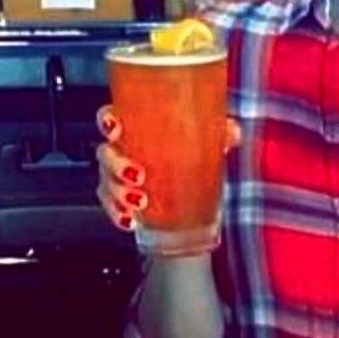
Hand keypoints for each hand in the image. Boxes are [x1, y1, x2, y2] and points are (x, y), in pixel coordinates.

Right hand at [95, 106, 241, 232]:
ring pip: (107, 182)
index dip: (107, 121)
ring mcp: (120, 176)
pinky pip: (112, 206)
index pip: (110, 117)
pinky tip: (130, 220)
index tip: (116, 128)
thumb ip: (221, 132)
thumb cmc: (192, 147)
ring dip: (118, 193)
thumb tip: (233, 133)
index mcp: (137, 126)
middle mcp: (123, 149)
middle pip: (106, 153)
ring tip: (140, 201)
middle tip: (138, 175)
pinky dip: (118, 214)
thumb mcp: (208, 136)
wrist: (194, 177)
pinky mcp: (123, 199)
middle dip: (116, 165)